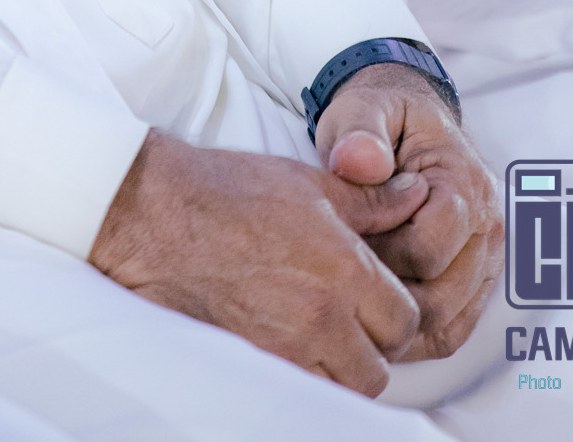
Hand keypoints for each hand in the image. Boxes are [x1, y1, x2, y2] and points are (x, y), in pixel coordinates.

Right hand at [88, 128, 425, 396]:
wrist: (156, 214)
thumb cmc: (228, 190)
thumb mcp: (310, 183)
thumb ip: (372, 200)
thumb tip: (416, 196)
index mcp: (344, 270)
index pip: (404, 321)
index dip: (395, 311)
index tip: (376, 297)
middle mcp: (321, 318)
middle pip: (378, 368)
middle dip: (370, 347)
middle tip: (349, 318)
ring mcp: (285, 349)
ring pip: (340, 387)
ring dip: (338, 367)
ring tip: (317, 332)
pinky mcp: (252, 364)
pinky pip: (298, 389)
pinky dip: (303, 374)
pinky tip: (288, 341)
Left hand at [316, 64, 501, 362]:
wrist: (405, 115)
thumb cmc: (380, 116)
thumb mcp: (361, 109)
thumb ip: (360, 132)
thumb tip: (360, 161)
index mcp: (465, 181)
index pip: (428, 249)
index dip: (381, 254)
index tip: (348, 239)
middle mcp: (487, 224)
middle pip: (441, 298)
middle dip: (387, 295)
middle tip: (345, 275)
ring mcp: (486, 256)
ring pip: (447, 324)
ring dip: (399, 322)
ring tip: (356, 295)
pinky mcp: (476, 278)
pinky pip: (452, 329)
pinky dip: (415, 335)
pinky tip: (377, 316)